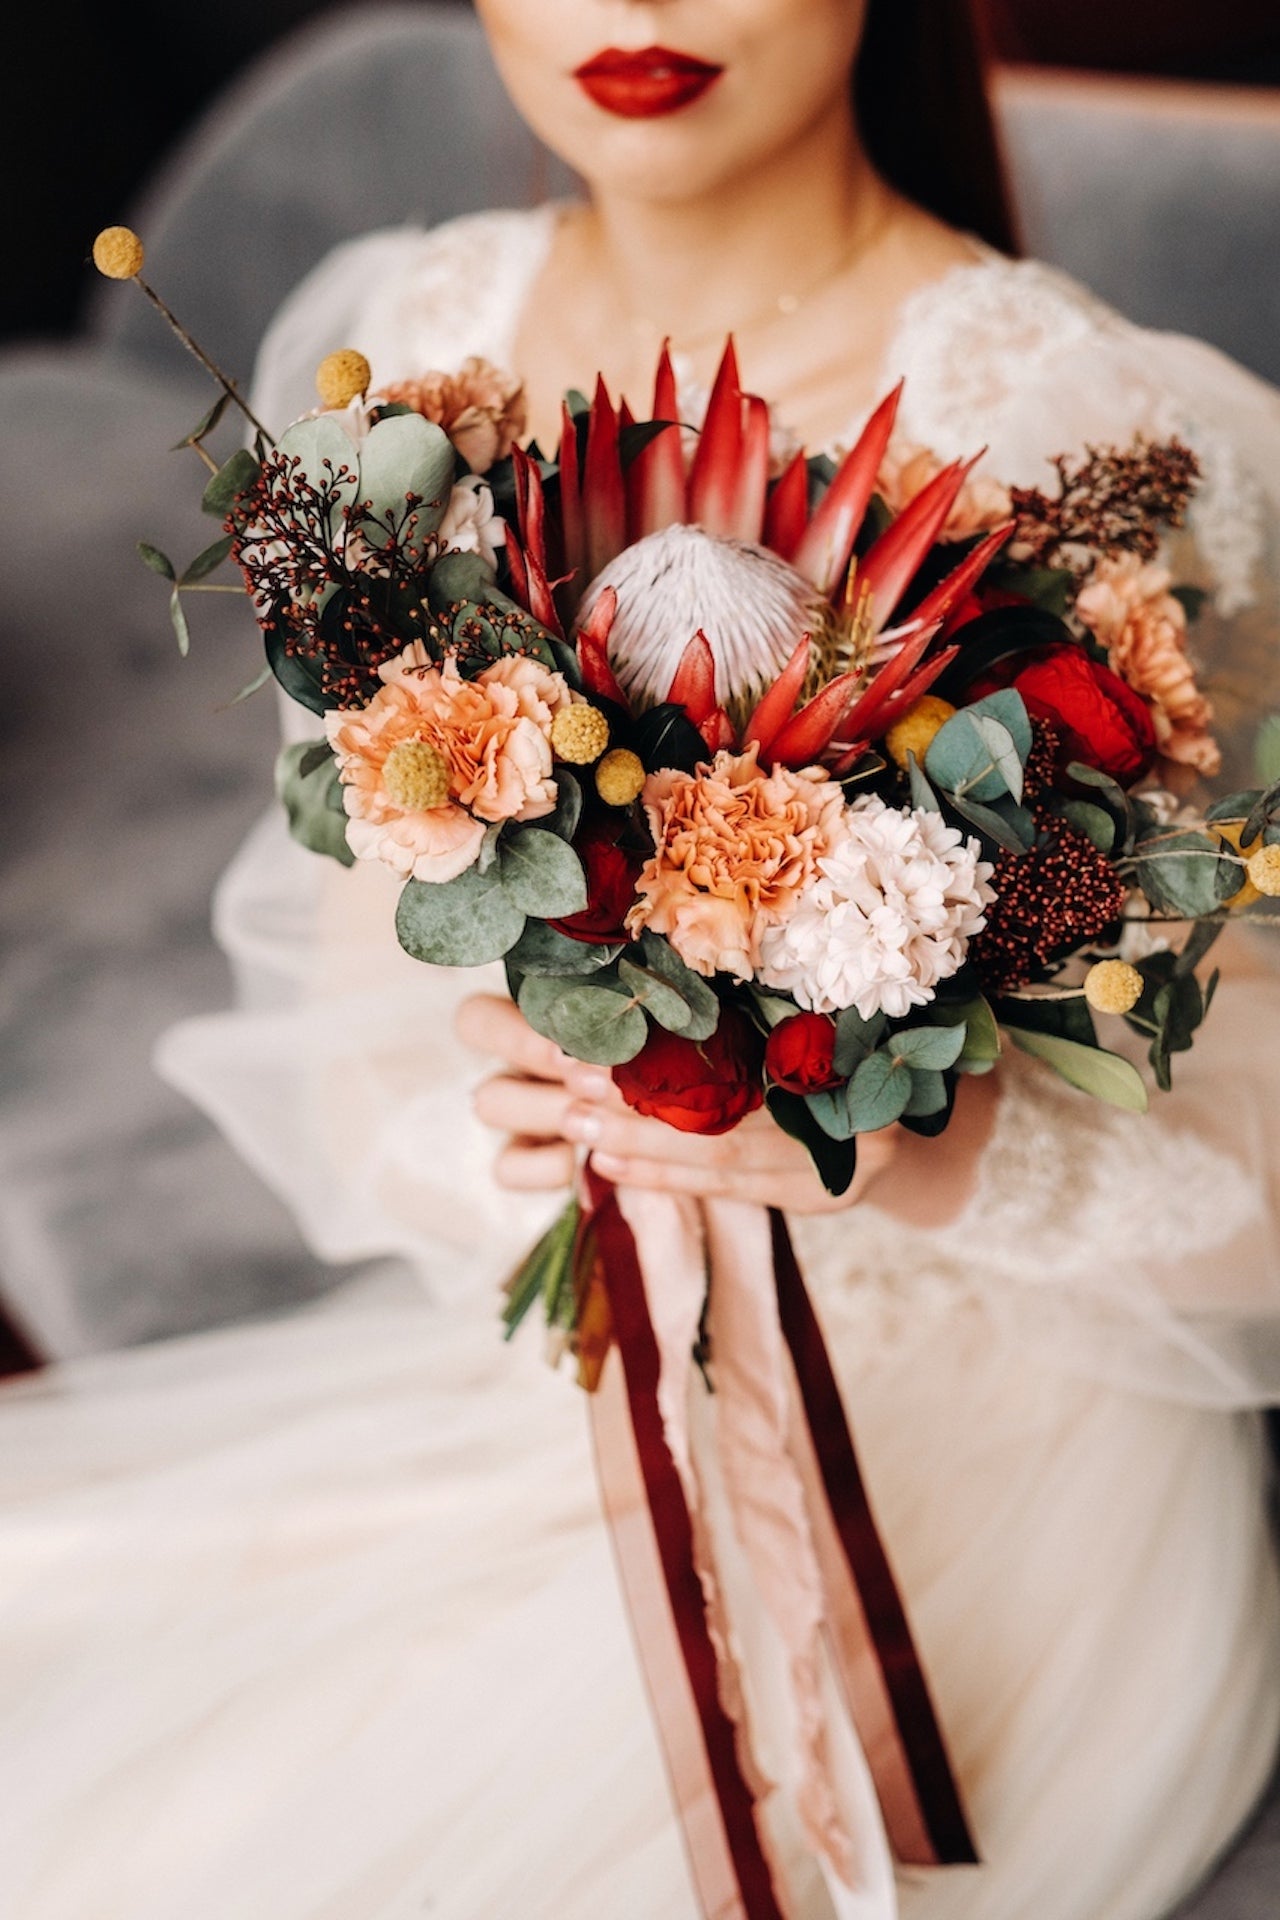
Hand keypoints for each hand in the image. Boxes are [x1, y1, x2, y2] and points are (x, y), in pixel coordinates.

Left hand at [456, 994, 999, 1220]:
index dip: (673, 1045)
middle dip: (642, 1100)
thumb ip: (773, 954)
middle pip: (736, 1108)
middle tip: (566, 1081)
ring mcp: (849, 1159)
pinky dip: (666, 1179)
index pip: (753, 1048)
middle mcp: (863, 1103)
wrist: (941, 1104)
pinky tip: (607, 1166)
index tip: (598, 1029)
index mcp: (861, 1037)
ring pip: (728, 1156)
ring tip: (572, 1123)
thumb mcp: (830, 975)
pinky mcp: (826, 1195)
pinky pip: (735, 1188)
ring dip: (642, 1142)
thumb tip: (673, 894)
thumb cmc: (868, 1016)